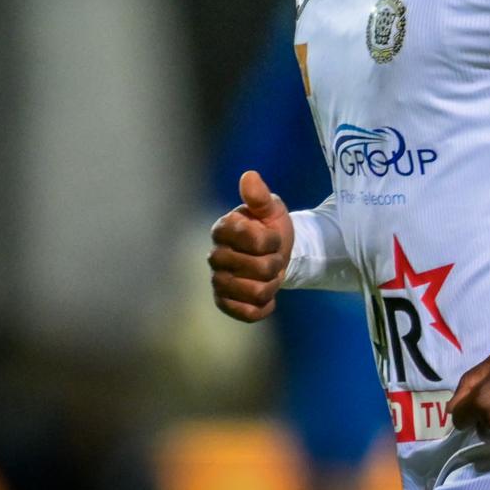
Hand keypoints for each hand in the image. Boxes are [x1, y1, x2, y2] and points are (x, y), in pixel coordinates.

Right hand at [208, 170, 293, 322]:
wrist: (274, 254)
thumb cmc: (271, 227)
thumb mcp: (271, 208)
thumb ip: (260, 196)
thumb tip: (249, 175)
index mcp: (223, 228)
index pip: (253, 240)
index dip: (272, 240)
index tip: (273, 236)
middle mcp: (214, 256)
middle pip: (258, 269)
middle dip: (275, 264)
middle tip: (274, 257)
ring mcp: (217, 281)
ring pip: (255, 292)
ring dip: (271, 285)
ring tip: (270, 275)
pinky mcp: (223, 303)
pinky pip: (247, 313)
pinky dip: (264, 307)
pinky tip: (267, 297)